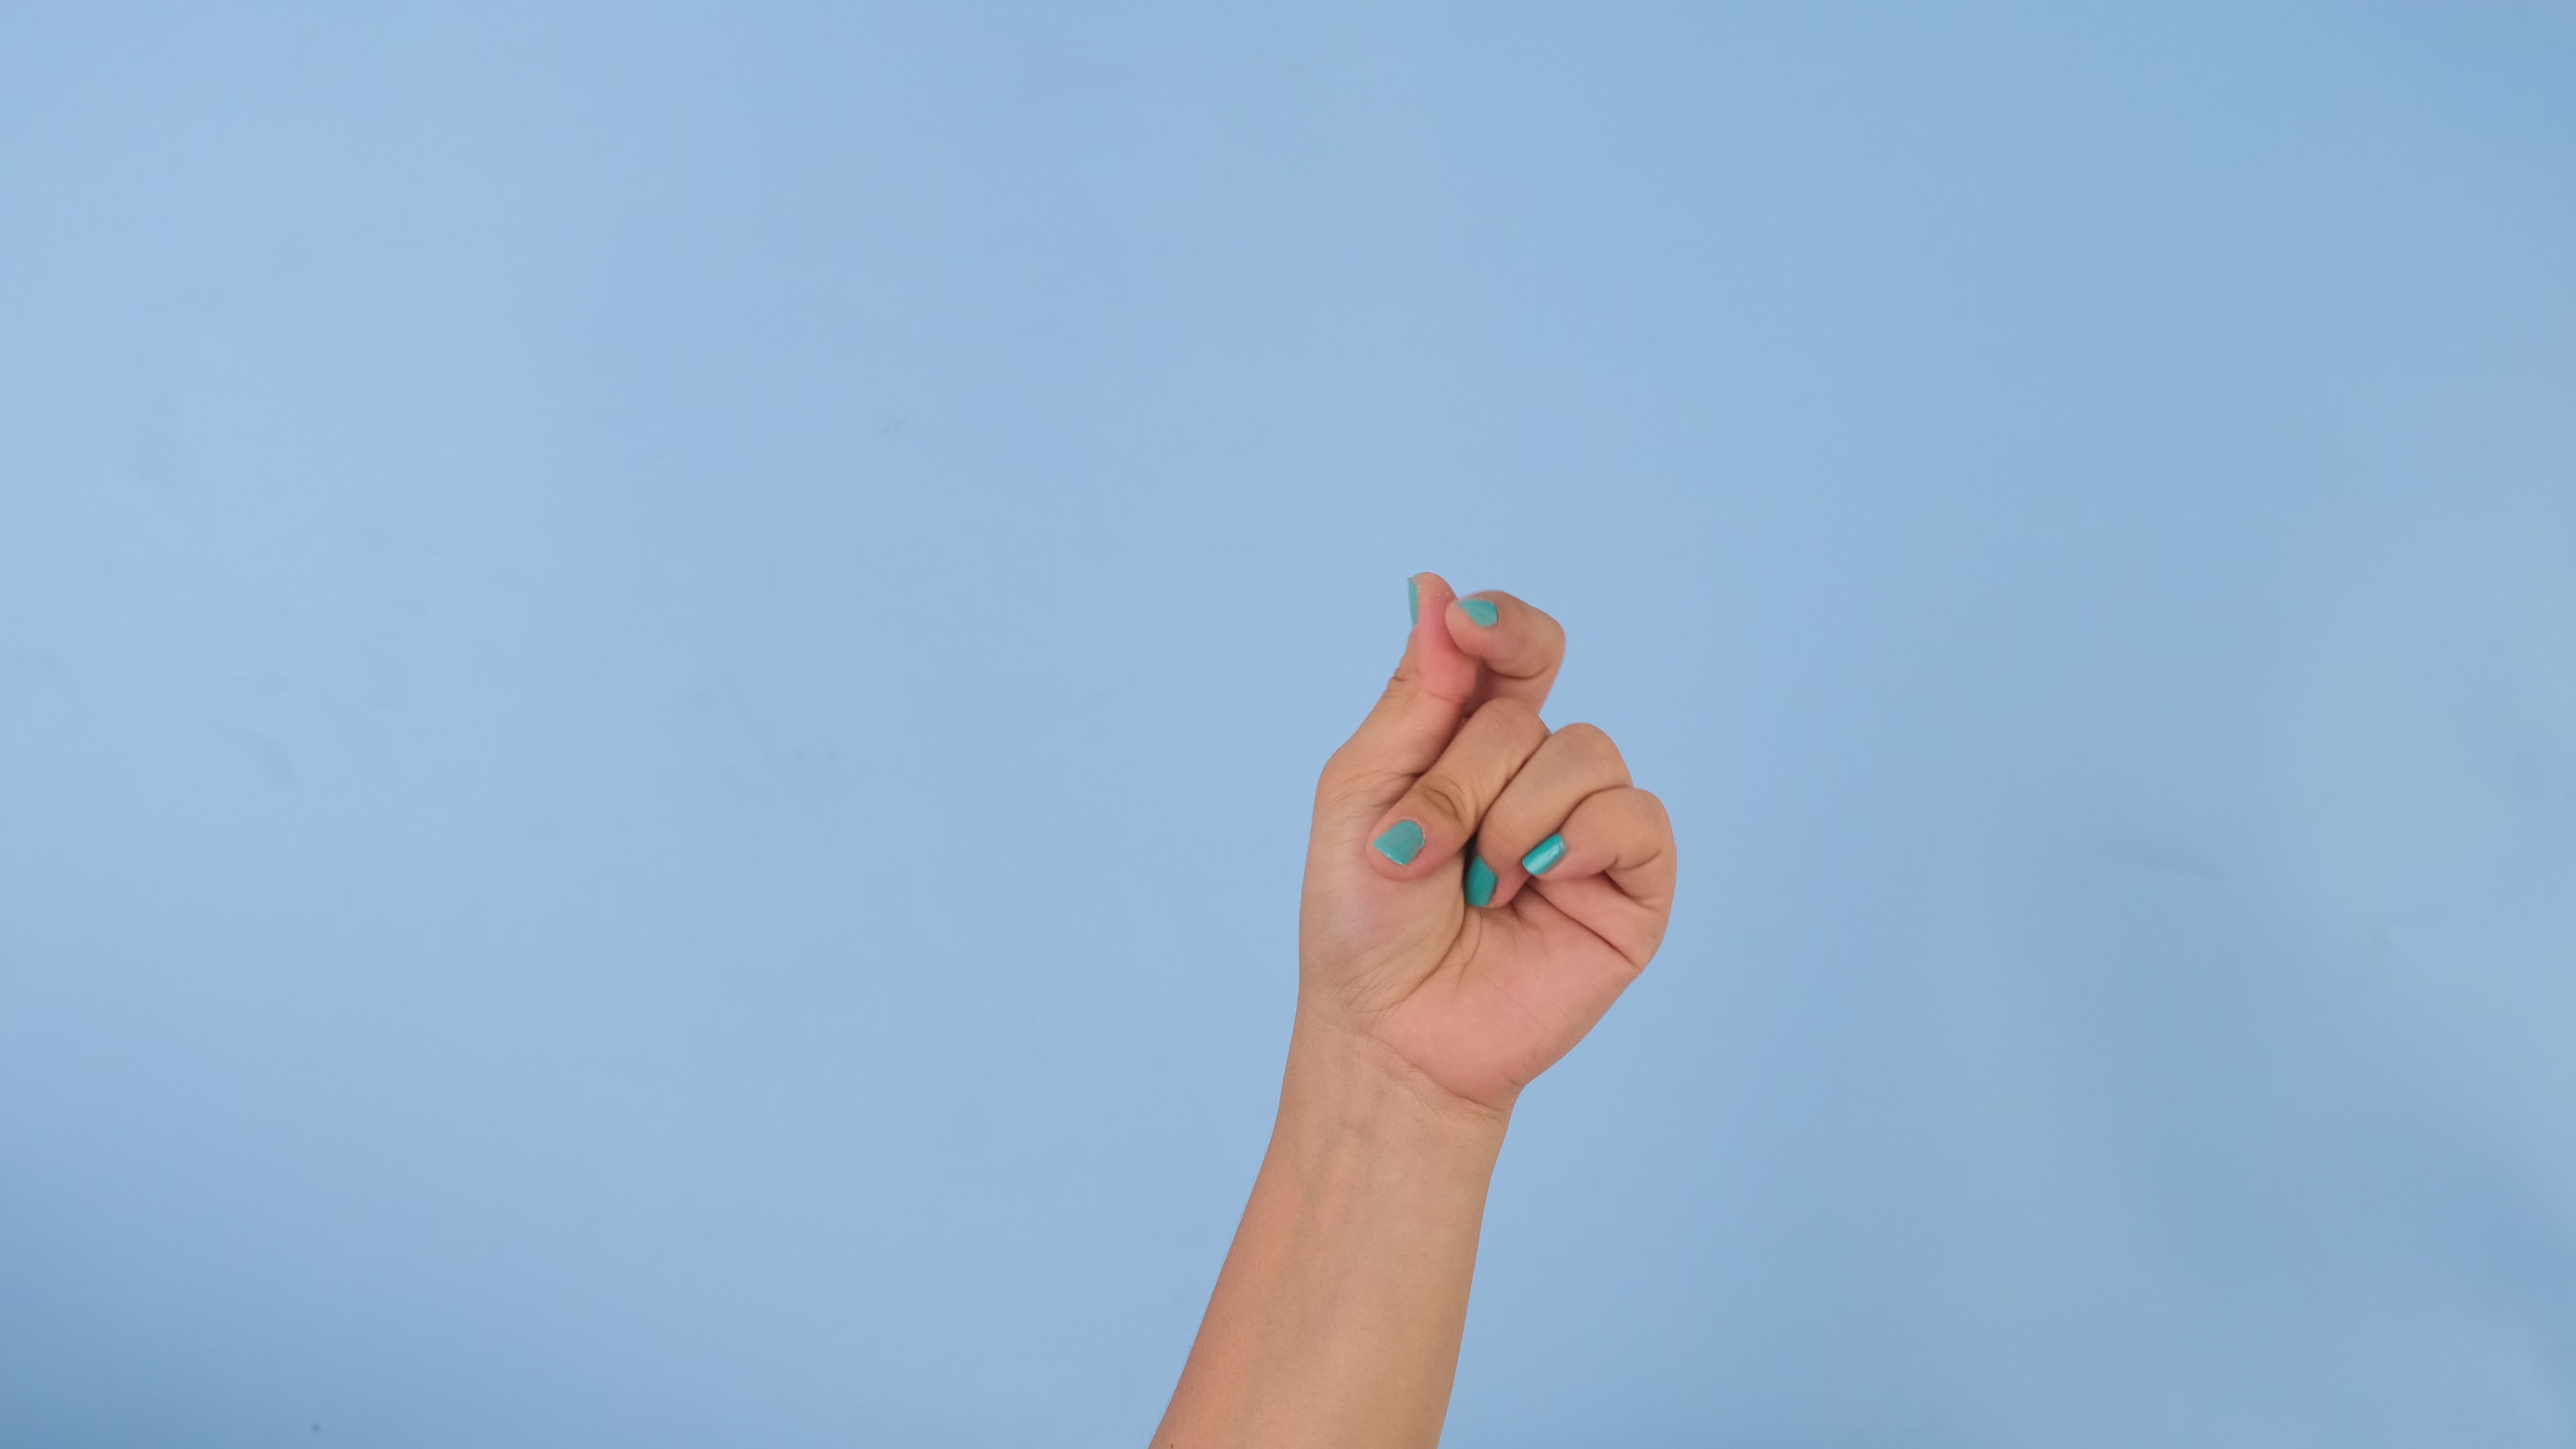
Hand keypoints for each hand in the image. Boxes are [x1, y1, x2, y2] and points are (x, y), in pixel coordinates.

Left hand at [1298, 573, 1676, 1114]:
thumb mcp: (1364, 791)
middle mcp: (1536, 777)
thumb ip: (1416, 694)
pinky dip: (1586, 838)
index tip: (1469, 622)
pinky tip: (1542, 881)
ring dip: (1514, 819)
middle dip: (1463, 779)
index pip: (1513, 651)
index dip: (1504, 627)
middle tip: (1422, 850)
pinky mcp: (1634, 886)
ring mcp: (1589, 829)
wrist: (1394, 1033)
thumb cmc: (1365, 923)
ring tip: (1482, 887)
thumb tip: (1438, 589)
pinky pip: (1638, 816)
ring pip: (1588, 752)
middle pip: (1528, 711)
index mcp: (1468, 744)